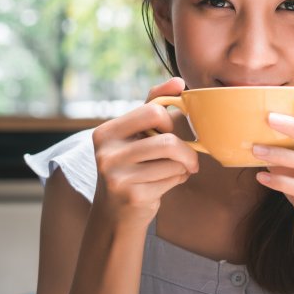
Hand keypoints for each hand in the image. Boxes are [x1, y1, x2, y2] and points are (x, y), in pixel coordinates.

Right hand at [91, 77, 199, 227]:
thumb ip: (154, 104)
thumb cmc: (132, 165)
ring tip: (173, 171)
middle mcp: (106, 152)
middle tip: (187, 158)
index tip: (170, 131)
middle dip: (186, 150)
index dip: (171, 122)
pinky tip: (165, 184)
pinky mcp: (132, 195)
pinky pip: (173, 180)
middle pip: (168, 140)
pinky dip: (178, 180)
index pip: (154, 112)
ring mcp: (117, 176)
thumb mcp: (136, 133)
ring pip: (174, 162)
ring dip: (183, 167)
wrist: (115, 212)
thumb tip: (179, 81)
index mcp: (106, 132)